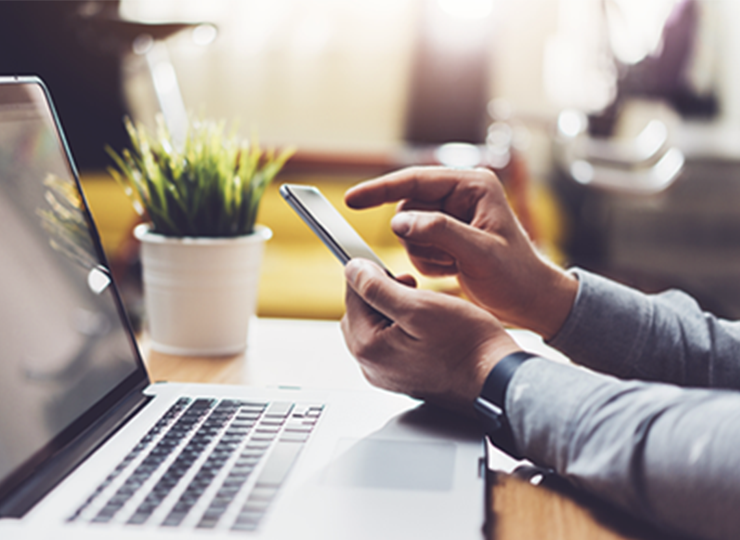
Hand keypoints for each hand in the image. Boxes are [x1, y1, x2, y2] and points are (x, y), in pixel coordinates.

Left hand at [340, 259, 521, 410]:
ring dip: (393, 308)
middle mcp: (372, 365)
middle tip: (410, 285)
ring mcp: (386, 374)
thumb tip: (353, 270)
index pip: (352, 297)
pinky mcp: (402, 376)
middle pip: (360, 313)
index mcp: (368, 348)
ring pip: (376, 326)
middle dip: (380, 293)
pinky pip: (390, 342)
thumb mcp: (419, 306)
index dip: (368, 274)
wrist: (495, 379)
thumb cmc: (465, 344)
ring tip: (422, 304)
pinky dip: (403, 326)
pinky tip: (426, 324)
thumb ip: (377, 287)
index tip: (384, 262)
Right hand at [345, 166, 576, 338]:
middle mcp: (461, 196)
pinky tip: (453, 270)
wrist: (530, 300)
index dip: (381, 190)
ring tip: (453, 266)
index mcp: (473, 186)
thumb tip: (398, 221)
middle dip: (417, 239)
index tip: (352, 200)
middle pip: (408, 208)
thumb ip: (439, 232)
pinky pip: (416, 246)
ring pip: (409, 230)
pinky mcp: (447, 235)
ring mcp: (453, 216)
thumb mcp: (480, 253)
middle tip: (445, 259)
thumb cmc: (515, 275)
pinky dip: (428, 263)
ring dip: (423, 254)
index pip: (416, 180)